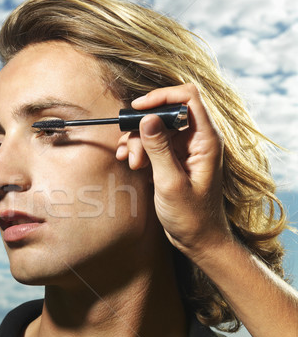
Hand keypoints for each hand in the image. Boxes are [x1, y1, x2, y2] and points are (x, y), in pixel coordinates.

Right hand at [115, 84, 231, 259]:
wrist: (198, 239)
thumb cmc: (191, 216)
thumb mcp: (170, 182)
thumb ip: (159, 148)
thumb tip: (147, 119)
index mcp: (206, 140)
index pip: (188, 97)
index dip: (161, 97)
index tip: (137, 109)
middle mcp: (197, 139)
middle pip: (166, 112)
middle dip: (143, 128)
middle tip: (133, 152)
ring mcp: (185, 148)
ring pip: (155, 127)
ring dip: (138, 141)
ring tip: (133, 163)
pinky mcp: (174, 158)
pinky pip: (153, 142)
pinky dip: (139, 149)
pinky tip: (131, 162)